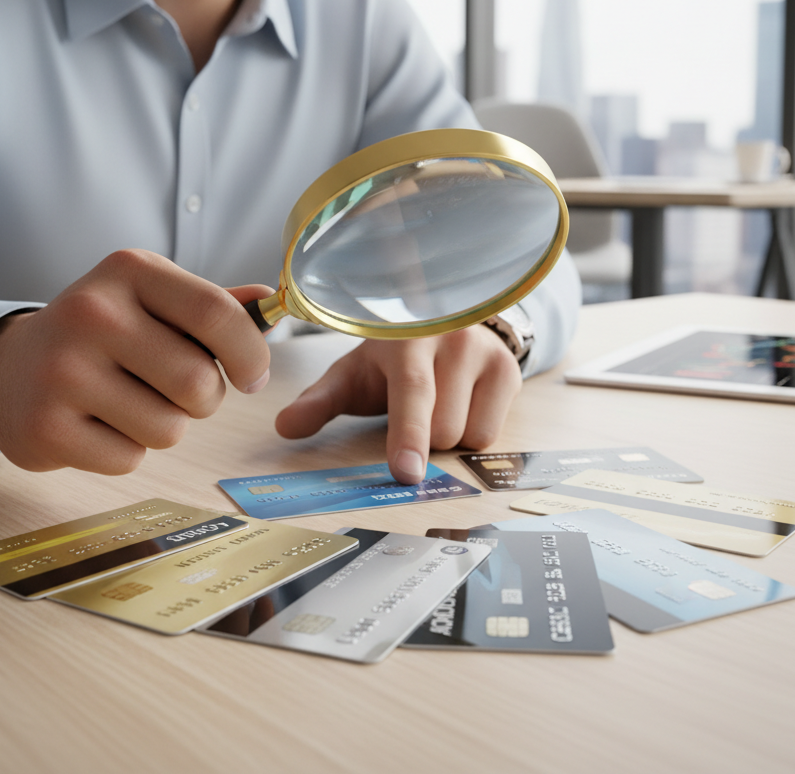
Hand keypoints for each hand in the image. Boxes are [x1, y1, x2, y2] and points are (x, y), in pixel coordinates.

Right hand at [0, 249, 272, 473]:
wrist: (11, 368)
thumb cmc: (105, 335)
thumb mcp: (154, 301)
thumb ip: (215, 305)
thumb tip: (272, 303)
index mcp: (131, 270)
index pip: (217, 313)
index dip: (250, 354)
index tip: (251, 376)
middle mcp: (92, 312)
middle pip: (197, 381)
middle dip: (205, 399)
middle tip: (176, 390)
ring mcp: (62, 370)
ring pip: (168, 428)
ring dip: (165, 426)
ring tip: (130, 402)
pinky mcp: (44, 426)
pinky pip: (129, 459)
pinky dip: (126, 451)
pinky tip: (97, 424)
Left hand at [275, 325, 521, 483]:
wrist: (441, 321)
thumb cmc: (389, 359)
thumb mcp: (351, 375)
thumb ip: (318, 401)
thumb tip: (284, 428)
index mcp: (405, 337)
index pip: (412, 392)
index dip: (407, 434)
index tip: (405, 472)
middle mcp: (451, 338)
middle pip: (441, 430)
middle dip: (423, 438)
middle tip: (412, 410)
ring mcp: (486, 352)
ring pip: (469, 435)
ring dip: (449, 436)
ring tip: (437, 403)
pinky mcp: (510, 370)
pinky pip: (491, 435)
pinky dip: (472, 433)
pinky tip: (461, 403)